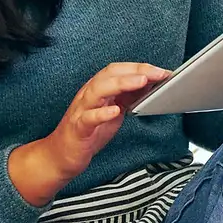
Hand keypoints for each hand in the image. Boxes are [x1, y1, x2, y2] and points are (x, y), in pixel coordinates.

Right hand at [46, 61, 170, 179]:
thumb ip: (128, 97)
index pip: (118, 70)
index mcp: (98, 89)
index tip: (161, 71)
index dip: (140, 67)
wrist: (62, 155)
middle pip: (109, 74)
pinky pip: (88, 118)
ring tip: (141, 82)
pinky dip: (101, 113)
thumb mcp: (114, 111)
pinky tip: (115, 111)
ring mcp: (81, 110)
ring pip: (98, 90)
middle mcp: (88, 95)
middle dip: (135, 71)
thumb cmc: (89, 132)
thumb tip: (150, 84)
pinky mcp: (78, 129)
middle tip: (158, 73)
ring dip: (121, 84)